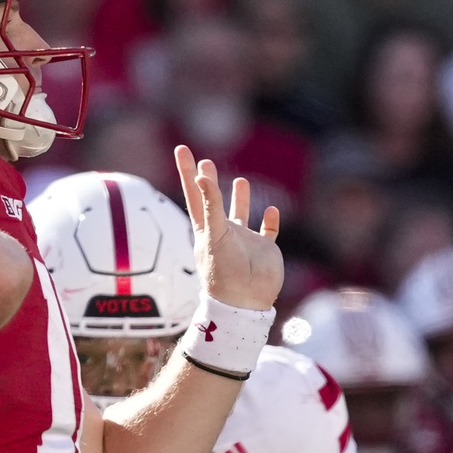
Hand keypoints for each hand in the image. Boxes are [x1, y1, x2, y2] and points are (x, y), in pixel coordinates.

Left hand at [175, 145, 281, 310]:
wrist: (245, 303)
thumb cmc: (224, 272)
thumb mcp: (214, 235)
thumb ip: (211, 205)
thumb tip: (203, 175)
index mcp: (206, 229)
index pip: (194, 194)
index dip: (188, 172)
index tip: (182, 149)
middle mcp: (223, 233)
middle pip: (214, 201)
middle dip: (209, 182)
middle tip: (206, 160)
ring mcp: (244, 242)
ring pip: (240, 215)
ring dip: (240, 199)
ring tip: (241, 180)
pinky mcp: (264, 251)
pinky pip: (267, 232)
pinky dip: (270, 221)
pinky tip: (271, 210)